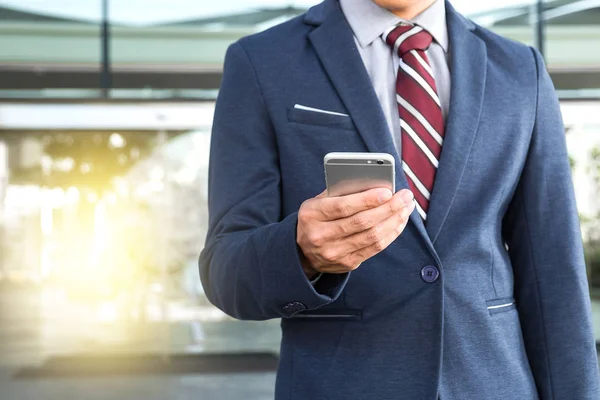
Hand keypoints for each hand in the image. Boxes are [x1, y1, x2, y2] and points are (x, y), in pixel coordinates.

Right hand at [296, 187, 414, 277]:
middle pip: (362, 222)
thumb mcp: (317, 202)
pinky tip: (399, 222)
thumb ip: (339, 192)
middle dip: (388, 208)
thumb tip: (372, 183)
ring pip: (372, 236)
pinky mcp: (347, 263)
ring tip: (406, 208)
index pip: (343, 207)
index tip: (387, 191)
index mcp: (312, 215)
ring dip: (394, 220)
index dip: (367, 199)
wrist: (302, 252)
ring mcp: (334, 252)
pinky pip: (375, 248)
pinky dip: (391, 234)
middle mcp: (321, 235)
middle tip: (405, 197)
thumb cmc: (315, 219)